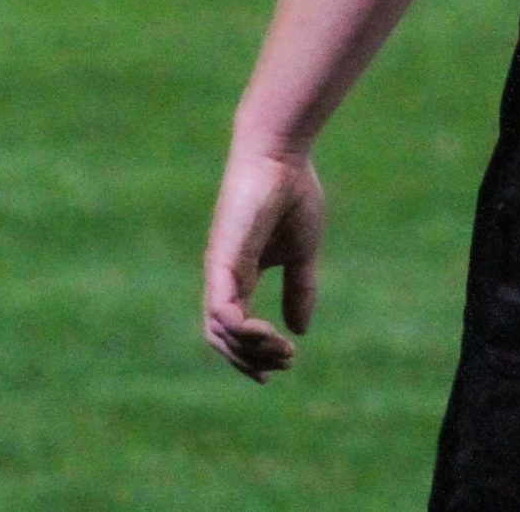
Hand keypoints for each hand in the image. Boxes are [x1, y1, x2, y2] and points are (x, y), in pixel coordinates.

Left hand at [202, 143, 325, 381]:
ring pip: (218, 330)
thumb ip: (299, 289)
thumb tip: (299, 330)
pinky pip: (220, 309)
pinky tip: (267, 333)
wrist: (281, 157)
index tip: (287, 362)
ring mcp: (219, 271)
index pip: (234, 329)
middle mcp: (222, 279)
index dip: (254, 353)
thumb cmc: (291, 195)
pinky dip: (240, 329)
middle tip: (285, 362)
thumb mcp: (302, 253)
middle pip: (221, 338)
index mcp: (239, 277)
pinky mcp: (221, 260)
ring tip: (282, 350)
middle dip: (251, 359)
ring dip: (250, 350)